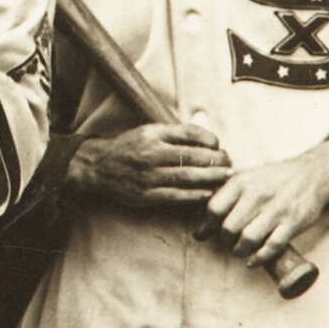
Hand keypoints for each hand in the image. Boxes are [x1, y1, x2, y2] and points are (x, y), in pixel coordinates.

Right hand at [65, 123, 233, 214]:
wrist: (98, 167)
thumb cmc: (129, 147)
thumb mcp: (149, 131)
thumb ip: (176, 132)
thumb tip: (207, 133)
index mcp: (152, 133)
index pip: (189, 133)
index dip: (209, 139)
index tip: (218, 145)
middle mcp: (150, 153)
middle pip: (191, 156)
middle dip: (215, 160)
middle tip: (229, 163)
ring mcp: (148, 175)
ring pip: (186, 176)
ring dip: (210, 178)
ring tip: (226, 177)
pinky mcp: (146, 194)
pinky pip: (176, 196)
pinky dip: (194, 195)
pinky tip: (208, 193)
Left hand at [205, 141, 328, 266]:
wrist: (313, 173)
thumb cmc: (275, 179)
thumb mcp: (247, 179)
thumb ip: (223, 199)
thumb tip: (198, 232)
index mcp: (242, 182)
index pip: (214, 208)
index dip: (209, 225)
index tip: (212, 231)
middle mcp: (257, 195)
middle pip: (229, 227)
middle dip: (226, 241)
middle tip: (230, 242)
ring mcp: (276, 210)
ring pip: (248, 239)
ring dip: (241, 251)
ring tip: (241, 251)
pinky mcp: (292, 223)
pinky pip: (272, 246)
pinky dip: (259, 258)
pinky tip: (253, 260)